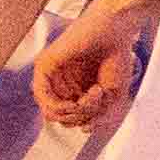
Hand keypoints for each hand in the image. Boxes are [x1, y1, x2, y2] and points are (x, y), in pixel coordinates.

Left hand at [37, 2, 139, 133]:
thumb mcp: (112, 98)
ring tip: (92, 96)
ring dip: (75, 112)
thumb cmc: (116, 58)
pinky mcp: (44, 65)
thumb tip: (82, 130)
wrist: (116, 30)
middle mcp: (60, 83)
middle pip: (61, 118)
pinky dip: (61, 107)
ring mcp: (51, 75)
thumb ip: (95, 117)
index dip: (86, 121)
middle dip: (82, 117)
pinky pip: (43, 99)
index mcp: (75, 89)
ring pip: (51, 112)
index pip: (70, 119)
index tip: (102, 107)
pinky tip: (77, 100)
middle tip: (99, 99)